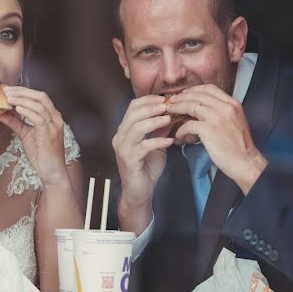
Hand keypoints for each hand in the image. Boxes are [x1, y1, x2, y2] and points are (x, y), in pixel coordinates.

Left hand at [0, 86, 68, 185]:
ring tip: (8, 99)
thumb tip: (0, 112)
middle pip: (40, 96)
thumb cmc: (41, 154)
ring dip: (22, 100)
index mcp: (51, 116)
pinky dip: (27, 111)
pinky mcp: (49, 134)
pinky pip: (39, 118)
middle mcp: (55, 118)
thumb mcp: (25, 134)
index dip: (23, 91)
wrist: (51, 172)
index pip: (39, 96)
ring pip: (39, 105)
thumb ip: (14, 123)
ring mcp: (53, 126)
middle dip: (22, 91)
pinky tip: (17, 109)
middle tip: (6, 91)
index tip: (8, 90)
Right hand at [111, 95, 173, 226]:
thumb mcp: (156, 145)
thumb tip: (172, 114)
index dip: (148, 100)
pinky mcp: (129, 160)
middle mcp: (120, 137)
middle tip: (168, 106)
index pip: (132, 107)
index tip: (165, 99)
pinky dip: (158, 141)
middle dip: (152, 107)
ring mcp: (123, 149)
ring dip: (154, 121)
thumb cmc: (147, 168)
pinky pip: (143, 146)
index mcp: (125, 131)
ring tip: (169, 119)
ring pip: (136, 127)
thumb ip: (160, 130)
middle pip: (133, 114)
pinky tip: (170, 141)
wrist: (139, 192)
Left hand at [166, 85, 267, 193]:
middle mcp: (226, 107)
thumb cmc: (239, 146)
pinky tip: (179, 135)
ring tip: (170, 113)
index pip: (210, 88)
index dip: (194, 89)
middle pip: (198, 94)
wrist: (246, 162)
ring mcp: (217, 118)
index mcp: (232, 104)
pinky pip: (189, 125)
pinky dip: (181, 130)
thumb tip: (202, 109)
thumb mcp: (235, 121)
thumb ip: (222, 112)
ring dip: (177, 108)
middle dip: (182, 97)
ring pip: (191, 105)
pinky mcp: (209, 130)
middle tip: (172, 102)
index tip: (185, 94)